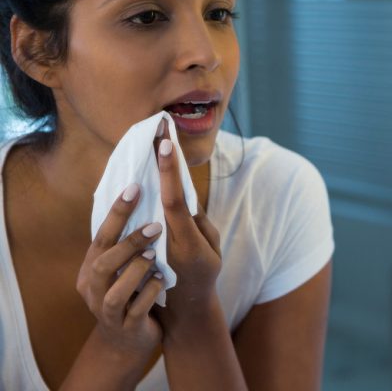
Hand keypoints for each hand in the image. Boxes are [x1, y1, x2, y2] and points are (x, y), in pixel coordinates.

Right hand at [76, 184, 164, 357]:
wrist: (128, 341)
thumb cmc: (129, 293)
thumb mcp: (123, 266)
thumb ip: (127, 241)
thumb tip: (147, 197)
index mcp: (92, 268)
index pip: (101, 237)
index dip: (116, 213)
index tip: (135, 188)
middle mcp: (93, 290)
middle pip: (101, 264)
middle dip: (128, 243)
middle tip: (155, 225)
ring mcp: (107, 312)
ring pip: (114, 293)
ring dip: (136, 271)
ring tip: (156, 255)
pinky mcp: (126, 328)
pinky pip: (136, 312)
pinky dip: (150, 294)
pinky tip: (163, 281)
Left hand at [153, 121, 221, 321]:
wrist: (183, 309)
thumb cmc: (204, 275)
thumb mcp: (213, 252)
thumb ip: (201, 225)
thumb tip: (184, 198)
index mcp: (188, 243)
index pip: (174, 202)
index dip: (169, 174)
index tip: (164, 145)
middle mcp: (167, 241)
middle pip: (157, 196)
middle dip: (156, 163)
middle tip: (155, 129)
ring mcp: (153, 244)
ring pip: (143, 204)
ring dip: (145, 172)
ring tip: (145, 140)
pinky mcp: (142, 245)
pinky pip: (137, 214)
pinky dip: (137, 192)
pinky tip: (137, 169)